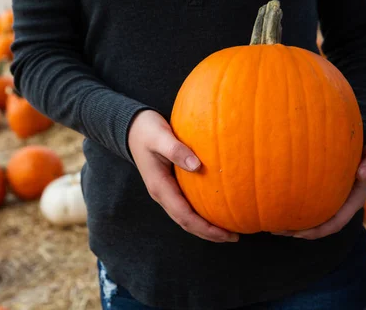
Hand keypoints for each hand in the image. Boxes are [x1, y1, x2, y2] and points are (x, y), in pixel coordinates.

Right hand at [128, 110, 239, 242]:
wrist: (131, 128)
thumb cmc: (147, 130)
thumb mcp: (160, 137)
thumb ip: (176, 150)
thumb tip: (197, 166)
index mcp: (160, 187)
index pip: (184, 216)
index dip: (205, 228)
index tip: (226, 233)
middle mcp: (162, 194)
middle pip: (186, 223)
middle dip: (209, 233)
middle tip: (234, 237)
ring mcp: (165, 191)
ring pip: (186, 216)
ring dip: (205, 226)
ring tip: (228, 229)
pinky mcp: (170, 186)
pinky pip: (186, 205)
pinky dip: (202, 213)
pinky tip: (217, 209)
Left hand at [273, 139, 365, 239]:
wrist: (365, 143)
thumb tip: (361, 173)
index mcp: (354, 200)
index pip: (336, 222)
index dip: (318, 230)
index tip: (298, 233)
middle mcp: (342, 204)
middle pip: (320, 225)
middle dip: (299, 231)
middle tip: (276, 230)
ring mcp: (332, 199)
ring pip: (312, 217)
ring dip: (293, 224)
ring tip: (271, 225)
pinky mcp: (323, 191)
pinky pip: (308, 204)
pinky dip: (293, 208)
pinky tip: (275, 205)